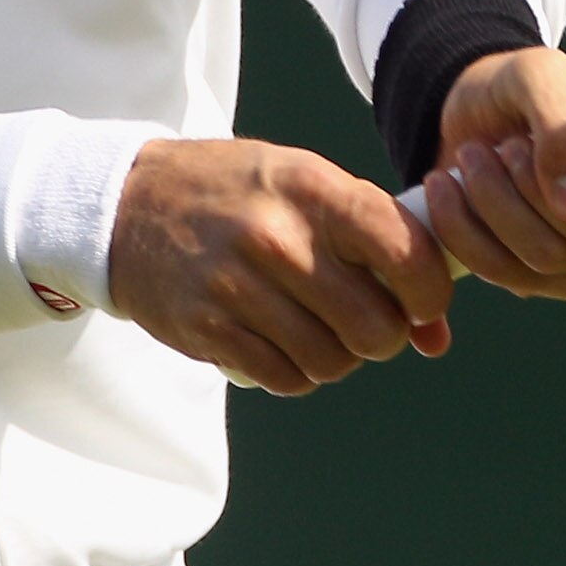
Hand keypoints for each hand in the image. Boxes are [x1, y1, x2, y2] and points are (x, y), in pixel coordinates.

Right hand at [106, 138, 456, 394]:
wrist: (127, 203)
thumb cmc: (236, 192)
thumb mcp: (306, 187)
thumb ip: (377, 244)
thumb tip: (437, 335)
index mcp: (312, 189)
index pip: (405, 251)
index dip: (430, 291)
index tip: (422, 301)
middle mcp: (277, 237)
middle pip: (374, 326)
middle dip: (384, 335)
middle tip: (366, 319)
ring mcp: (237, 286)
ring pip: (331, 361)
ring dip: (338, 357)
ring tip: (320, 328)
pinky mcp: (207, 328)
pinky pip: (285, 378)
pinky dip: (297, 371)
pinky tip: (284, 342)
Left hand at [416, 46, 565, 298]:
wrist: (469, 114)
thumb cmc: (520, 86)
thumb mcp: (537, 72)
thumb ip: (562, 119)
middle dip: (541, 191)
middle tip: (506, 144)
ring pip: (551, 260)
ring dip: (496, 203)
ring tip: (472, 155)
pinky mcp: (542, 278)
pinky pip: (507, 274)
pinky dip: (466, 229)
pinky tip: (448, 188)